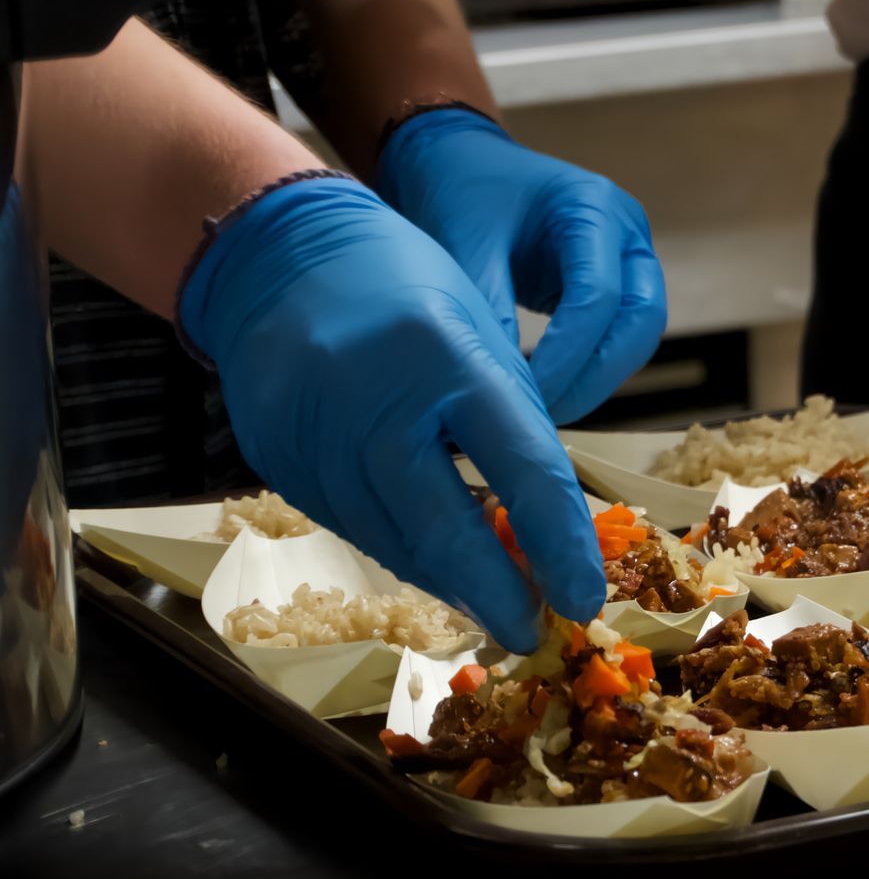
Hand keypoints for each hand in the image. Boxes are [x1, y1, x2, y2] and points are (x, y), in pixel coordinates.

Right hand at [179, 177, 606, 651]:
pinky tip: (431, 562)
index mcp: (445, 355)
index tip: (582, 597)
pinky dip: (398, 550)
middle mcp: (371, 396)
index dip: (557, 543)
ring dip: (447, 582)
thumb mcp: (477, 327)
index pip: (520, 467)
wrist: (276, 246)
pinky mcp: (278, 455)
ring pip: (390, 538)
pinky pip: (348, 524)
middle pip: (440, 525)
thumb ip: (509, 417)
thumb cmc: (402, 281)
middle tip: (531, 632)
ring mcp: (313, 430)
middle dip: (494, 592)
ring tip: (491, 603)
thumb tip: (541, 522)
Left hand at [375, 107, 666, 424]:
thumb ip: (486, 310)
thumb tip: (502, 389)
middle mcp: (626, 234)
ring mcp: (630, 261)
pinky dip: (590, 370)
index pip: (600, 294)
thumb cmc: (459, 192)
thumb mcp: (464, 246)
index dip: (570, 353)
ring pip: (638, 338)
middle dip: (596, 377)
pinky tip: (549, 392)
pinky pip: (619, 339)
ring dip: (598, 380)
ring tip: (544, 410)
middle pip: (641, 322)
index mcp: (594, 208)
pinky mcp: (617, 287)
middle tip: (545, 416)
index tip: (528, 394)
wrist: (457, 163)